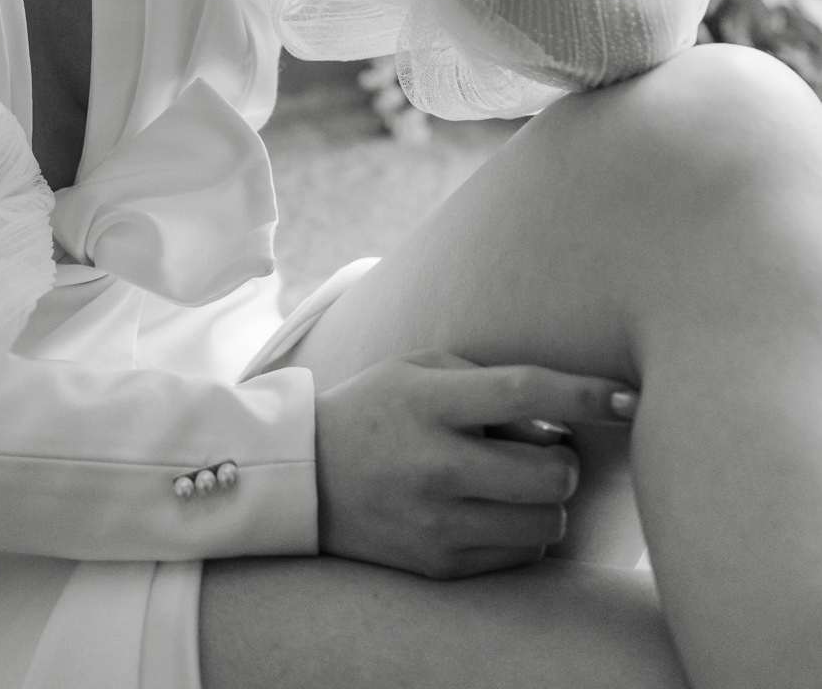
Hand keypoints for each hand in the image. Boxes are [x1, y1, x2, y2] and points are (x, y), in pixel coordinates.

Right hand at [314, 348, 637, 578]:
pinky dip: (524, 530)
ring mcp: (438, 523)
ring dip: (549, 501)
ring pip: (547, 522)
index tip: (628, 396)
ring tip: (518, 482)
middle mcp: (436, 466)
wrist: (308, 477)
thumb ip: (489, 381)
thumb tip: (566, 417)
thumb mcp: (421, 370)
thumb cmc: (379, 408)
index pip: (523, 393)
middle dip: (565, 461)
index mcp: (429, 404)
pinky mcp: (441, 565)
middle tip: (547, 450)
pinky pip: (522, 554)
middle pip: (551, 474)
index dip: (585, 394)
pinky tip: (495, 508)